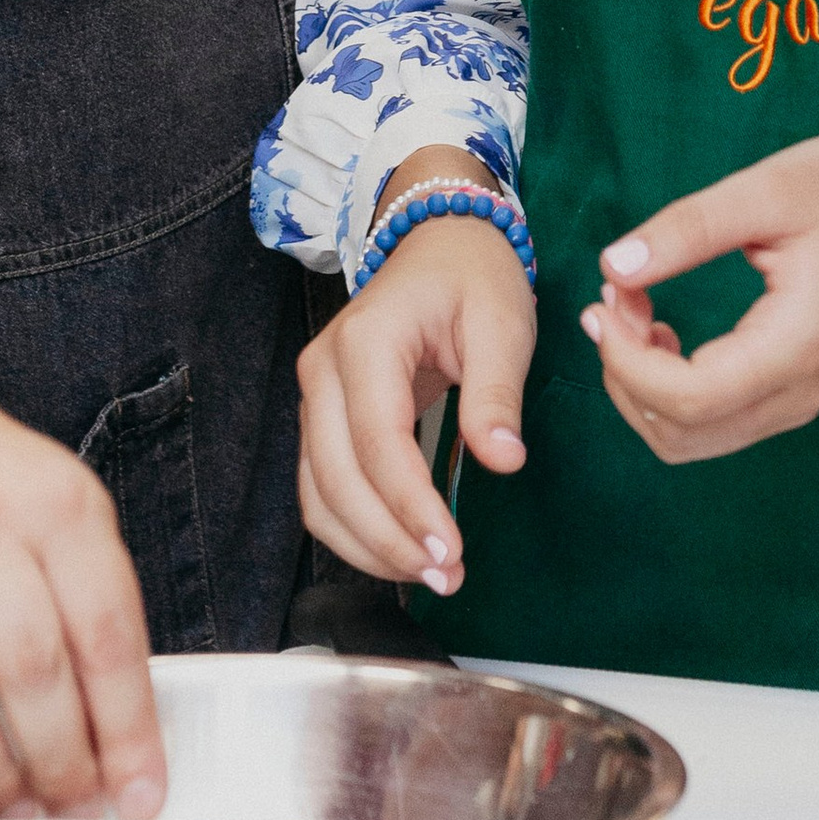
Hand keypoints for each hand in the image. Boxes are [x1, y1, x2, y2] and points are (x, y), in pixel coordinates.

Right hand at [0, 375, 164, 819]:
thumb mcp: (69, 510)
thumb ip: (98, 605)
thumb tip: (124, 732)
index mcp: (57, 505)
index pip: (105, 632)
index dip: (127, 728)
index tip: (141, 793)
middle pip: (30, 669)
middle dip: (62, 762)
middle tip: (79, 810)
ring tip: (20, 808)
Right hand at [297, 157, 538, 593]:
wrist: (440, 242)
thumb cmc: (473, 276)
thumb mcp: (503, 322)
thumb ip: (497, 391)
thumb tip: (503, 460)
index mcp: (366, 341)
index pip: (377, 441)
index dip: (409, 506)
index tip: (450, 552)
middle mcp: (324, 369)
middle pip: (336, 478)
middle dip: (388, 540)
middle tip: (447, 577)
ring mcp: (315, 395)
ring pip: (319, 494)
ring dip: (368, 546)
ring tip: (432, 575)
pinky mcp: (323, 418)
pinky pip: (323, 488)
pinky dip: (355, 531)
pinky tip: (402, 552)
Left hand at [580, 133, 818, 462]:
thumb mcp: (766, 189)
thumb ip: (688, 228)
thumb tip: (613, 266)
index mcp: (796, 346)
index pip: (688, 398)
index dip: (626, 360)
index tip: (606, 298)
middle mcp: (800, 392)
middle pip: (680, 432)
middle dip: (625, 371)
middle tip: (615, 295)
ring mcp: (798, 402)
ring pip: (688, 439)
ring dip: (640, 385)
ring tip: (631, 306)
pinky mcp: (789, 395)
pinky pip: (710, 422)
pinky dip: (666, 389)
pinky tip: (659, 330)